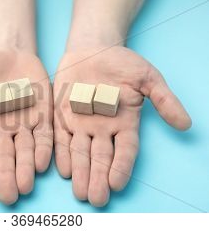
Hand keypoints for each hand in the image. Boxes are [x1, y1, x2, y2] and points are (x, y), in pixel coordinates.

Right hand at [0, 49, 52, 204]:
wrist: (9, 50)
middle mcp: (1, 130)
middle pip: (3, 157)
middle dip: (6, 176)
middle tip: (8, 196)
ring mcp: (23, 124)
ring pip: (24, 151)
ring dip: (25, 169)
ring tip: (26, 186)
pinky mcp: (42, 116)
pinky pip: (43, 136)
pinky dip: (42, 150)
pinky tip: (41, 164)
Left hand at [53, 46, 190, 206]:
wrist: (92, 48)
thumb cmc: (122, 63)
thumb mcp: (147, 78)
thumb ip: (164, 100)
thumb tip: (185, 124)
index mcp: (125, 122)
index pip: (125, 150)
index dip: (121, 167)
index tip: (116, 184)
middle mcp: (102, 128)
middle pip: (101, 158)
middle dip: (98, 178)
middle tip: (96, 199)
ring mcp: (81, 124)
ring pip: (81, 153)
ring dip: (80, 172)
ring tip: (79, 192)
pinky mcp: (62, 116)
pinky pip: (61, 138)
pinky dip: (61, 154)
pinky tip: (63, 170)